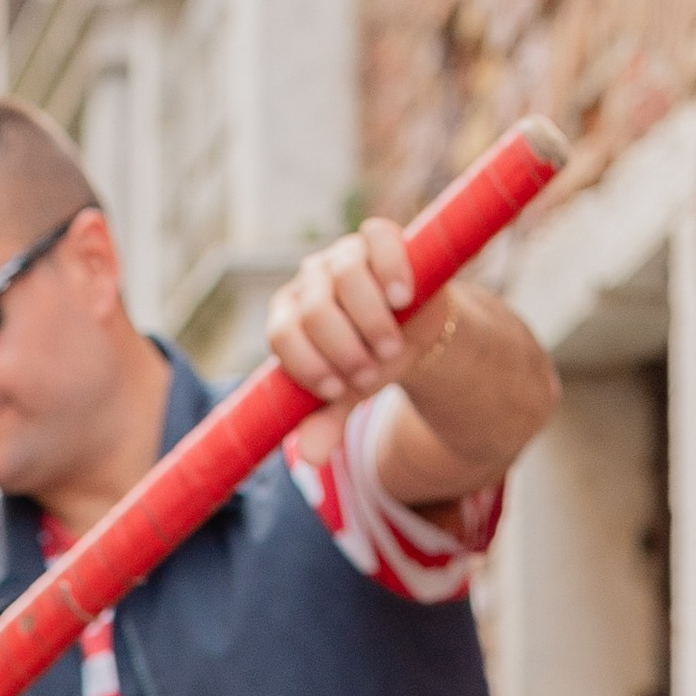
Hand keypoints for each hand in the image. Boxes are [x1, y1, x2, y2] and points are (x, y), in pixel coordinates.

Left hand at [266, 216, 445, 468]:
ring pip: (346, 276)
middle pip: (315, 310)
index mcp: (287, 317)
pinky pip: (377, 238)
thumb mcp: (348, 396)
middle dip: (346, 350)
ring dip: (371, 321)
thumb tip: (312, 457)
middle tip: (371, 376)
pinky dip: (391, 270)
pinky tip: (403, 299)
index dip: (309, 365)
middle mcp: (308, 281)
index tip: (339, 390)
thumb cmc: (368, 364)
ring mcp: (341, 254)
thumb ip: (327, 422)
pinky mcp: (377, 237)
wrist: (413, 335)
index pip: (282, 335)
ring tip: (390, 349)